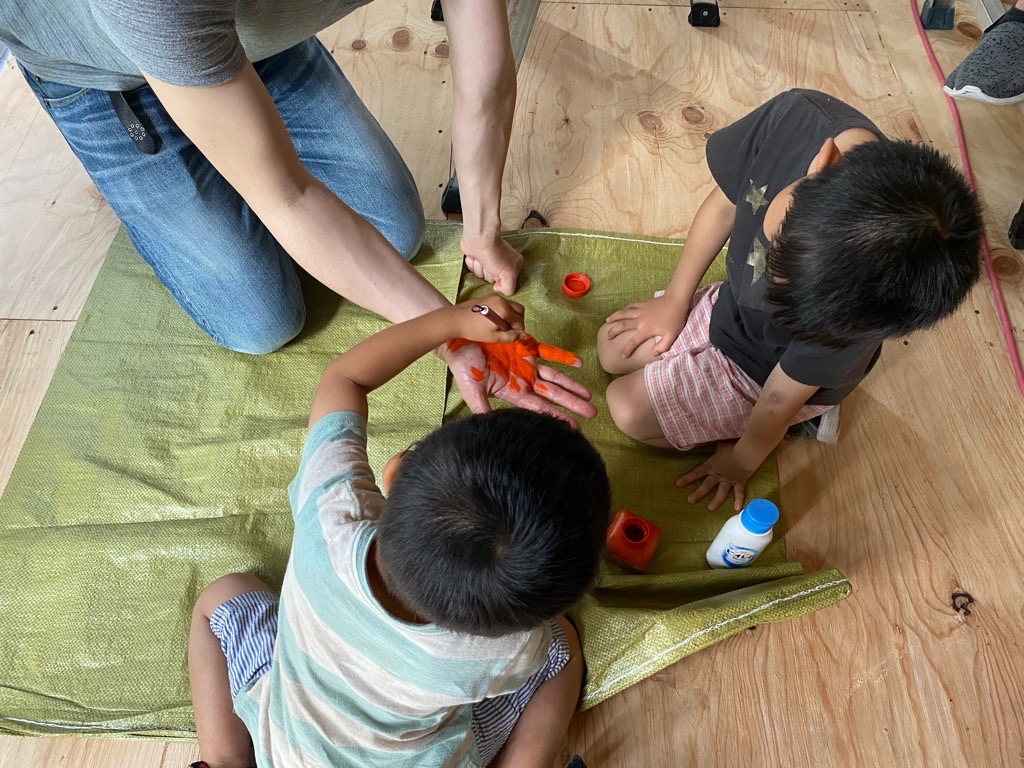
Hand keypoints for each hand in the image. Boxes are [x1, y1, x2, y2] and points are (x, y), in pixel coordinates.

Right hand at [440, 334, 596, 425]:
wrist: (458, 340)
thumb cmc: (463, 366)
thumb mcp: (472, 390)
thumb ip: (483, 409)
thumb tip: (488, 428)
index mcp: (514, 392)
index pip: (540, 408)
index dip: (556, 416)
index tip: (573, 427)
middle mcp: (524, 380)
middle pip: (553, 395)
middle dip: (572, 404)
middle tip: (592, 414)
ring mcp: (527, 363)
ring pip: (555, 377)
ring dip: (572, 385)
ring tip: (588, 396)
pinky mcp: (526, 345)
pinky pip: (549, 352)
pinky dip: (563, 357)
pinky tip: (578, 363)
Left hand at [447, 295, 526, 344]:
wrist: (455, 319)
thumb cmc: (474, 330)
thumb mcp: (493, 337)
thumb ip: (510, 336)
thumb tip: (523, 335)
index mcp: (504, 310)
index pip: (520, 321)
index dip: (517, 330)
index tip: (510, 336)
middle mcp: (502, 300)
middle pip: (520, 310)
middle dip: (518, 321)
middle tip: (509, 330)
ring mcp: (495, 297)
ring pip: (512, 306)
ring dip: (511, 316)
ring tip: (500, 325)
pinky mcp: (489, 296)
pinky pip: (503, 303)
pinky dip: (504, 311)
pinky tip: (494, 319)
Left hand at [461, 235, 524, 294]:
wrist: (478, 238)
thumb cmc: (494, 253)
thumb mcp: (509, 273)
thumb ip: (509, 288)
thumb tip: (498, 289)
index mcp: (514, 265)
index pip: (505, 284)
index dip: (499, 281)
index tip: (497, 273)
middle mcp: (502, 263)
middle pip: (491, 280)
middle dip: (487, 274)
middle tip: (489, 265)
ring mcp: (488, 260)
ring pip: (480, 275)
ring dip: (479, 268)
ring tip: (482, 259)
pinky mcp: (477, 258)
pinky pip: (472, 269)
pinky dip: (472, 264)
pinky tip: (475, 257)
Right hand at [604, 295, 689, 357]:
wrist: (676, 300)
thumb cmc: (675, 319)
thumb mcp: (672, 336)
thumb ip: (662, 346)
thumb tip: (653, 353)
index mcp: (646, 330)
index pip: (633, 342)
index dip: (627, 350)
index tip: (623, 356)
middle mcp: (640, 320)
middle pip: (622, 326)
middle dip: (613, 332)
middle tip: (607, 337)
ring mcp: (640, 310)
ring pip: (623, 314)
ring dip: (614, 317)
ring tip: (607, 320)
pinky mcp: (643, 304)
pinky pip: (631, 306)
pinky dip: (625, 309)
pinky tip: (622, 310)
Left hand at [675, 442, 757, 511]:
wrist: (746, 452)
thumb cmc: (732, 446)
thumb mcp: (720, 445)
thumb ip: (716, 448)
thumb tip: (713, 445)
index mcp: (711, 465)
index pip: (696, 473)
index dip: (687, 478)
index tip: (677, 485)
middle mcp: (718, 474)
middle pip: (706, 485)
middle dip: (698, 494)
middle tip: (690, 501)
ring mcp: (729, 479)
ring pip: (721, 492)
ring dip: (716, 501)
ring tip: (710, 509)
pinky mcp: (740, 481)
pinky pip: (739, 492)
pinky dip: (739, 500)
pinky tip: (736, 509)